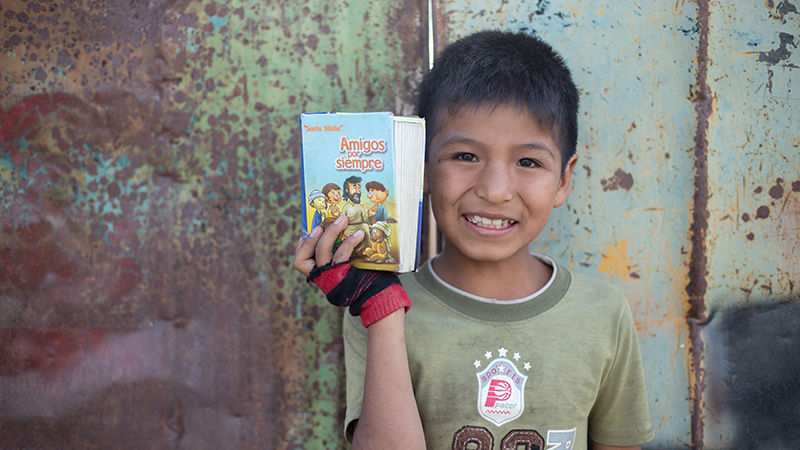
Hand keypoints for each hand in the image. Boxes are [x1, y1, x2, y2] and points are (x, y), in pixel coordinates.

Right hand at [293, 215, 410, 327]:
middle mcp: (321, 279)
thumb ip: (342, 253)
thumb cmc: (367, 279)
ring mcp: (330, 279)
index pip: (300, 261)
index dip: (302, 245)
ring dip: (330, 232)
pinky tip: (359, 234)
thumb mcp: (349, 266)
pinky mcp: (343, 277)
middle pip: (302, 258)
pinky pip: (341, 255)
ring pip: (321, 251)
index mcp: (320, 276)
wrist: (381, 298)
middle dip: (311, 237)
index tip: (309, 230)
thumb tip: (345, 227)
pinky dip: (349, 242)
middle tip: (322, 224)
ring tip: (342, 220)